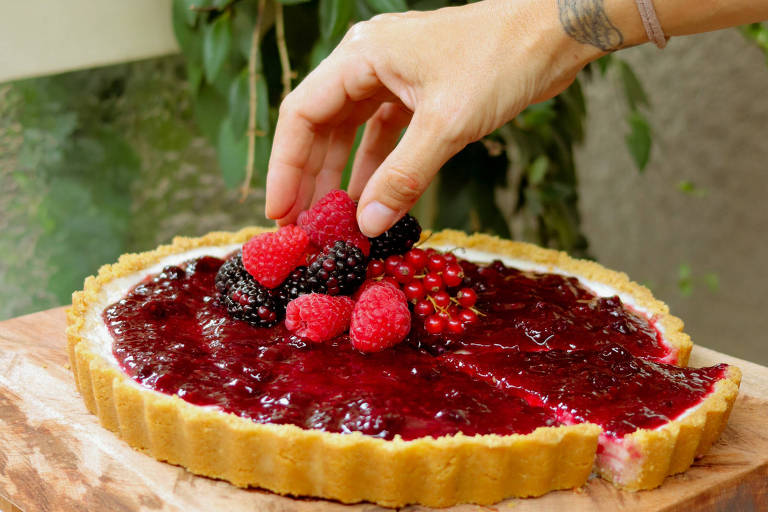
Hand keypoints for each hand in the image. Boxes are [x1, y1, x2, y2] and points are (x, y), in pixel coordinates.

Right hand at [265, 0, 597, 236]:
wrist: (553, 35)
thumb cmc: (500, 62)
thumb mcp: (446, 125)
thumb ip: (403, 177)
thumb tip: (367, 226)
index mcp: (361, 57)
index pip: (302, 114)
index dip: (286, 167)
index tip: (280, 213)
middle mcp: (369, 65)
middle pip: (322, 128)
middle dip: (312, 179)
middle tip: (304, 229)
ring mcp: (394, 80)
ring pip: (352, 135)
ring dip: (343, 179)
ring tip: (333, 224)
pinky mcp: (418, 96)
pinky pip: (385, 138)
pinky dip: (378, 171)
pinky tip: (372, 204)